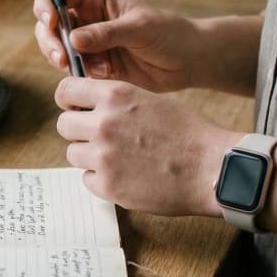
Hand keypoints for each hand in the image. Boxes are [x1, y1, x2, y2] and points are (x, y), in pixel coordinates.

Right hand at [33, 0, 198, 91]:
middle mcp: (87, 19)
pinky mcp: (95, 67)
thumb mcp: (139, 28)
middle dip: (49, 40)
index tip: (53, 23)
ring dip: (63, 60)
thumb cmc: (169, 34)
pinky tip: (105, 75)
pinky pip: (74, 71)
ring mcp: (90, 44)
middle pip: (49, 23)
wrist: (188, 62)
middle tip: (62, 59)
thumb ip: (106, 33)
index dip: (46, 4)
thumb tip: (73, 40)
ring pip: (57, 49)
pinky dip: (80, 75)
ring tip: (91, 69)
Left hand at [54, 77, 238, 216]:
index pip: (65, 91)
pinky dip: (101, 179)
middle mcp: (103, 123)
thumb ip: (116, 101)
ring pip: (73, 154)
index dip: (69, 101)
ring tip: (119, 158)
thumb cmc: (187, 133)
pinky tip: (126, 175)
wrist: (211, 169)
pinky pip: (87, 179)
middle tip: (100, 138)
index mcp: (115, 95)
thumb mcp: (151, 100)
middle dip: (78, 131)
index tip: (76, 109)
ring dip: (90, 157)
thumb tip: (87, 106)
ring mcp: (103, 157)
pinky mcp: (107, 186)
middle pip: (64, 125)